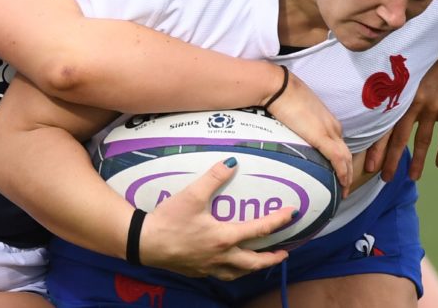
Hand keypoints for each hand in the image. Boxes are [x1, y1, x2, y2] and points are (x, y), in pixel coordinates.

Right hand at [139, 158, 292, 279]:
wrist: (145, 243)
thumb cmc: (169, 219)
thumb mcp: (192, 194)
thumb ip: (214, 177)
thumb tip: (232, 162)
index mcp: (224, 237)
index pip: (260, 229)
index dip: (279, 220)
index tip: (292, 213)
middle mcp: (221, 256)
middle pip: (255, 262)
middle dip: (272, 258)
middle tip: (285, 253)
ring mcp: (209, 267)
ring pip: (239, 273)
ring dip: (254, 268)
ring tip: (261, 262)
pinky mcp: (198, 271)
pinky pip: (223, 275)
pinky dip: (234, 271)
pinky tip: (230, 265)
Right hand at [266, 70, 351, 193]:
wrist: (280, 88)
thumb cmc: (284, 96)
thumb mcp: (296, 112)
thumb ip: (299, 124)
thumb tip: (292, 133)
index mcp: (328, 121)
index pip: (339, 144)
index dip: (342, 160)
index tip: (339, 172)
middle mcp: (333, 127)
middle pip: (346, 153)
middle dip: (348, 171)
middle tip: (344, 187)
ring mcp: (329, 132)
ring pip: (346, 158)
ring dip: (347, 176)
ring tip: (344, 191)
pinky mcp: (322, 137)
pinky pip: (337, 159)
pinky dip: (342, 172)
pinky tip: (342, 183)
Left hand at [364, 44, 437, 181]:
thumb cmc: (433, 59)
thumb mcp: (410, 71)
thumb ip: (398, 88)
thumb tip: (381, 102)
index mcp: (400, 95)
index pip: (383, 125)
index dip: (376, 148)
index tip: (368, 166)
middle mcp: (413, 104)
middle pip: (399, 138)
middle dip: (391, 161)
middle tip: (384, 179)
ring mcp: (433, 108)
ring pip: (422, 141)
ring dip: (417, 162)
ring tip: (412, 178)